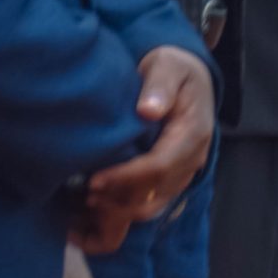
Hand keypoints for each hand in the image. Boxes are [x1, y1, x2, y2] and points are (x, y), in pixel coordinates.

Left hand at [83, 45, 214, 226]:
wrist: (186, 77)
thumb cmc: (172, 69)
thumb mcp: (167, 66)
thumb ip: (160, 86)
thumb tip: (148, 110)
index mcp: (194, 132)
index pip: (161, 166)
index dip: (127, 177)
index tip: (95, 180)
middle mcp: (193, 158)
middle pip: (156, 193)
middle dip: (118, 199)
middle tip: (83, 195)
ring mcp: (184, 172)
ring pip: (152, 205)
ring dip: (120, 210)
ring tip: (86, 203)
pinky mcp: (172, 179)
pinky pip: (150, 204)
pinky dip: (124, 211)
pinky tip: (97, 207)